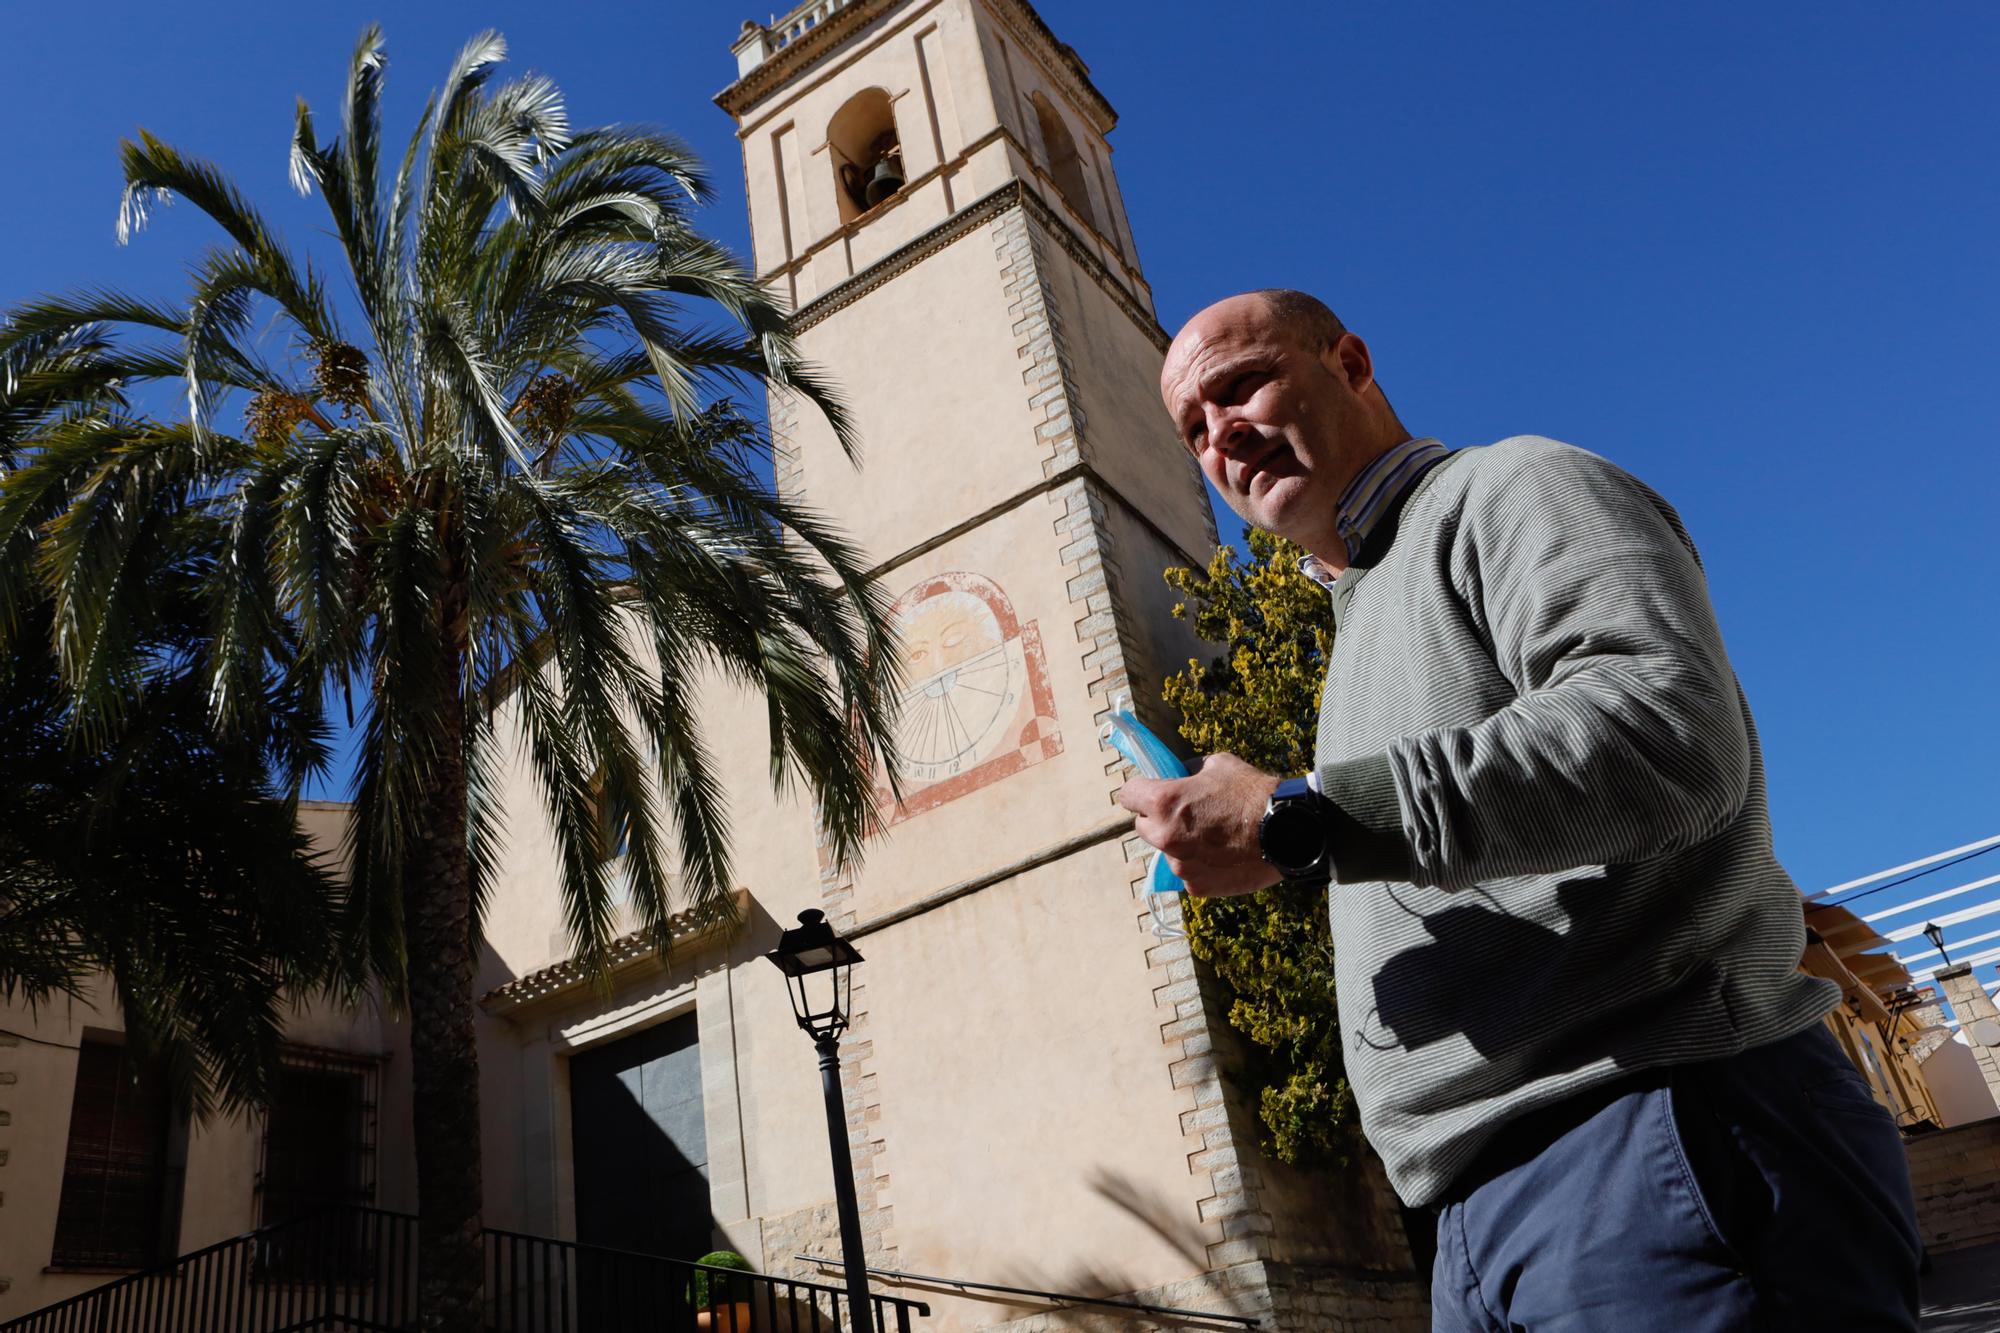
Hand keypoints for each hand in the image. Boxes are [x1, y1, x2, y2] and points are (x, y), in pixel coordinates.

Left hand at [1114, 753, 1281, 896]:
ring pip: (1167, 852)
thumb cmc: (1252, 792)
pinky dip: (1198, 864)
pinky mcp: (1196, 886)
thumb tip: (1180, 776)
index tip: (1148, 793)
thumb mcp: (1217, 765)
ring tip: (1211, 838)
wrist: (1287, 831)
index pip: (1127, 795)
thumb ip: (1190, 773)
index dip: (1140, 792)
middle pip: (1143, 827)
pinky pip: (1188, 872)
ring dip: (1179, 844)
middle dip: (1158, 820)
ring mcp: (1179, 864)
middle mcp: (1164, 836)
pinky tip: (1222, 855)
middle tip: (1185, 815)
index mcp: (1163, 802)